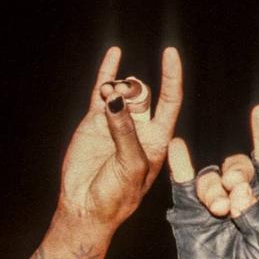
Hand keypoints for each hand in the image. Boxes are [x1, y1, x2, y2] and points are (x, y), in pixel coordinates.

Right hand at [59, 47, 181, 230]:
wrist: (86, 206)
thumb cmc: (117, 194)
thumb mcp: (130, 166)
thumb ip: (125, 134)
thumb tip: (116, 101)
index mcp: (158, 139)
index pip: (171, 101)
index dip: (172, 77)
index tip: (170, 53)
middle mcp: (141, 128)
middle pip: (145, 93)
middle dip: (134, 89)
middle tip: (120, 98)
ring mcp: (118, 122)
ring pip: (123, 92)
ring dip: (117, 87)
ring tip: (108, 98)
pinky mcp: (95, 121)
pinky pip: (102, 91)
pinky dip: (107, 72)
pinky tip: (115, 53)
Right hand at [167, 105, 258, 258]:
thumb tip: (240, 190)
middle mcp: (243, 193)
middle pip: (239, 164)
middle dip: (236, 173)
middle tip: (235, 194)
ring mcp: (216, 200)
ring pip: (211, 176)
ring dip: (214, 189)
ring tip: (219, 210)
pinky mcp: (191, 211)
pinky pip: (185, 182)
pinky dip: (182, 164)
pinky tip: (178, 148)